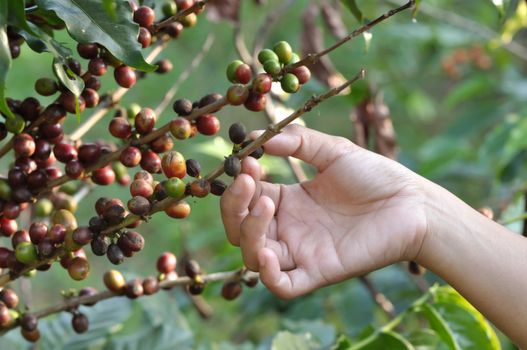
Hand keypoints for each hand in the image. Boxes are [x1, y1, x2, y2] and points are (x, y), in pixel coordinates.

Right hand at [220, 124, 426, 298]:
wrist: (412, 202)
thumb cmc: (375, 175)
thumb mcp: (334, 151)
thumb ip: (298, 142)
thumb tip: (258, 138)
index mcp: (288, 200)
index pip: (246, 199)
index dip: (239, 184)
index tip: (248, 161)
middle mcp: (289, 228)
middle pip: (241, 230)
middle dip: (235, 208)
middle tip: (249, 183)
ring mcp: (302, 252)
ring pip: (254, 257)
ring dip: (250, 233)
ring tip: (267, 205)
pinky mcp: (319, 271)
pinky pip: (284, 286)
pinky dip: (269, 275)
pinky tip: (269, 253)